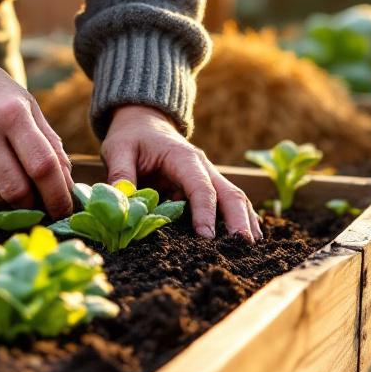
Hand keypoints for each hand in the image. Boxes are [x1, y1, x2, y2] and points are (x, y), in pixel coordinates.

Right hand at [0, 43, 73, 216]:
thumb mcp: (26, 104)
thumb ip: (48, 141)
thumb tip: (66, 183)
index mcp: (13, 113)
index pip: (42, 166)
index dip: (58, 195)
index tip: (65, 210)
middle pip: (16, 190)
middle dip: (32, 205)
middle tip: (38, 205)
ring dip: (6, 199)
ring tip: (9, 181)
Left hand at [100, 105, 261, 241]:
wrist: (144, 123)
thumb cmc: (132, 137)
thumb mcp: (119, 150)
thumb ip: (120, 174)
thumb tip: (121, 201)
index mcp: (184, 158)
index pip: (201, 187)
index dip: (205, 212)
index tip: (206, 237)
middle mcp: (204, 167)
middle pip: (230, 194)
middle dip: (239, 220)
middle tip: (243, 246)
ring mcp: (209, 176)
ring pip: (235, 198)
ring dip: (245, 221)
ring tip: (251, 248)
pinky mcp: (207, 186)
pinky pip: (228, 203)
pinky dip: (240, 218)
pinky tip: (249, 238)